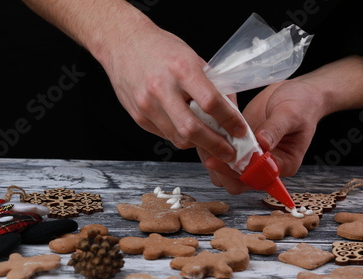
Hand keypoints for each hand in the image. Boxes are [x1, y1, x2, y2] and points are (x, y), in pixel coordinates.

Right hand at [101, 23, 246, 162]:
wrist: (122, 42)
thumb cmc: (160, 48)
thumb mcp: (191, 57)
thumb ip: (210, 84)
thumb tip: (230, 112)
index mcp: (181, 69)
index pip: (211, 102)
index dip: (230, 121)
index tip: (240, 131)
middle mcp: (162, 88)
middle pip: (193, 129)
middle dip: (215, 145)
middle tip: (229, 153)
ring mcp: (147, 105)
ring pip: (178, 138)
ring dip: (198, 145)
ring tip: (212, 144)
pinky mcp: (138, 116)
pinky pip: (165, 135)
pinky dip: (180, 136)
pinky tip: (188, 131)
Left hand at [200, 79, 326, 193]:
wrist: (297, 92)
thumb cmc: (301, 104)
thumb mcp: (291, 114)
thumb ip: (276, 129)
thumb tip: (262, 143)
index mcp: (283, 164)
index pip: (257, 179)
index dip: (237, 174)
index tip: (221, 160)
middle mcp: (266, 166)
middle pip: (237, 183)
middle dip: (221, 171)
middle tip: (209, 153)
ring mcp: (250, 156)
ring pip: (225, 171)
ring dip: (214, 160)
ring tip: (205, 142)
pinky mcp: (239, 145)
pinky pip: (221, 154)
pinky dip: (212, 147)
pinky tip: (206, 134)